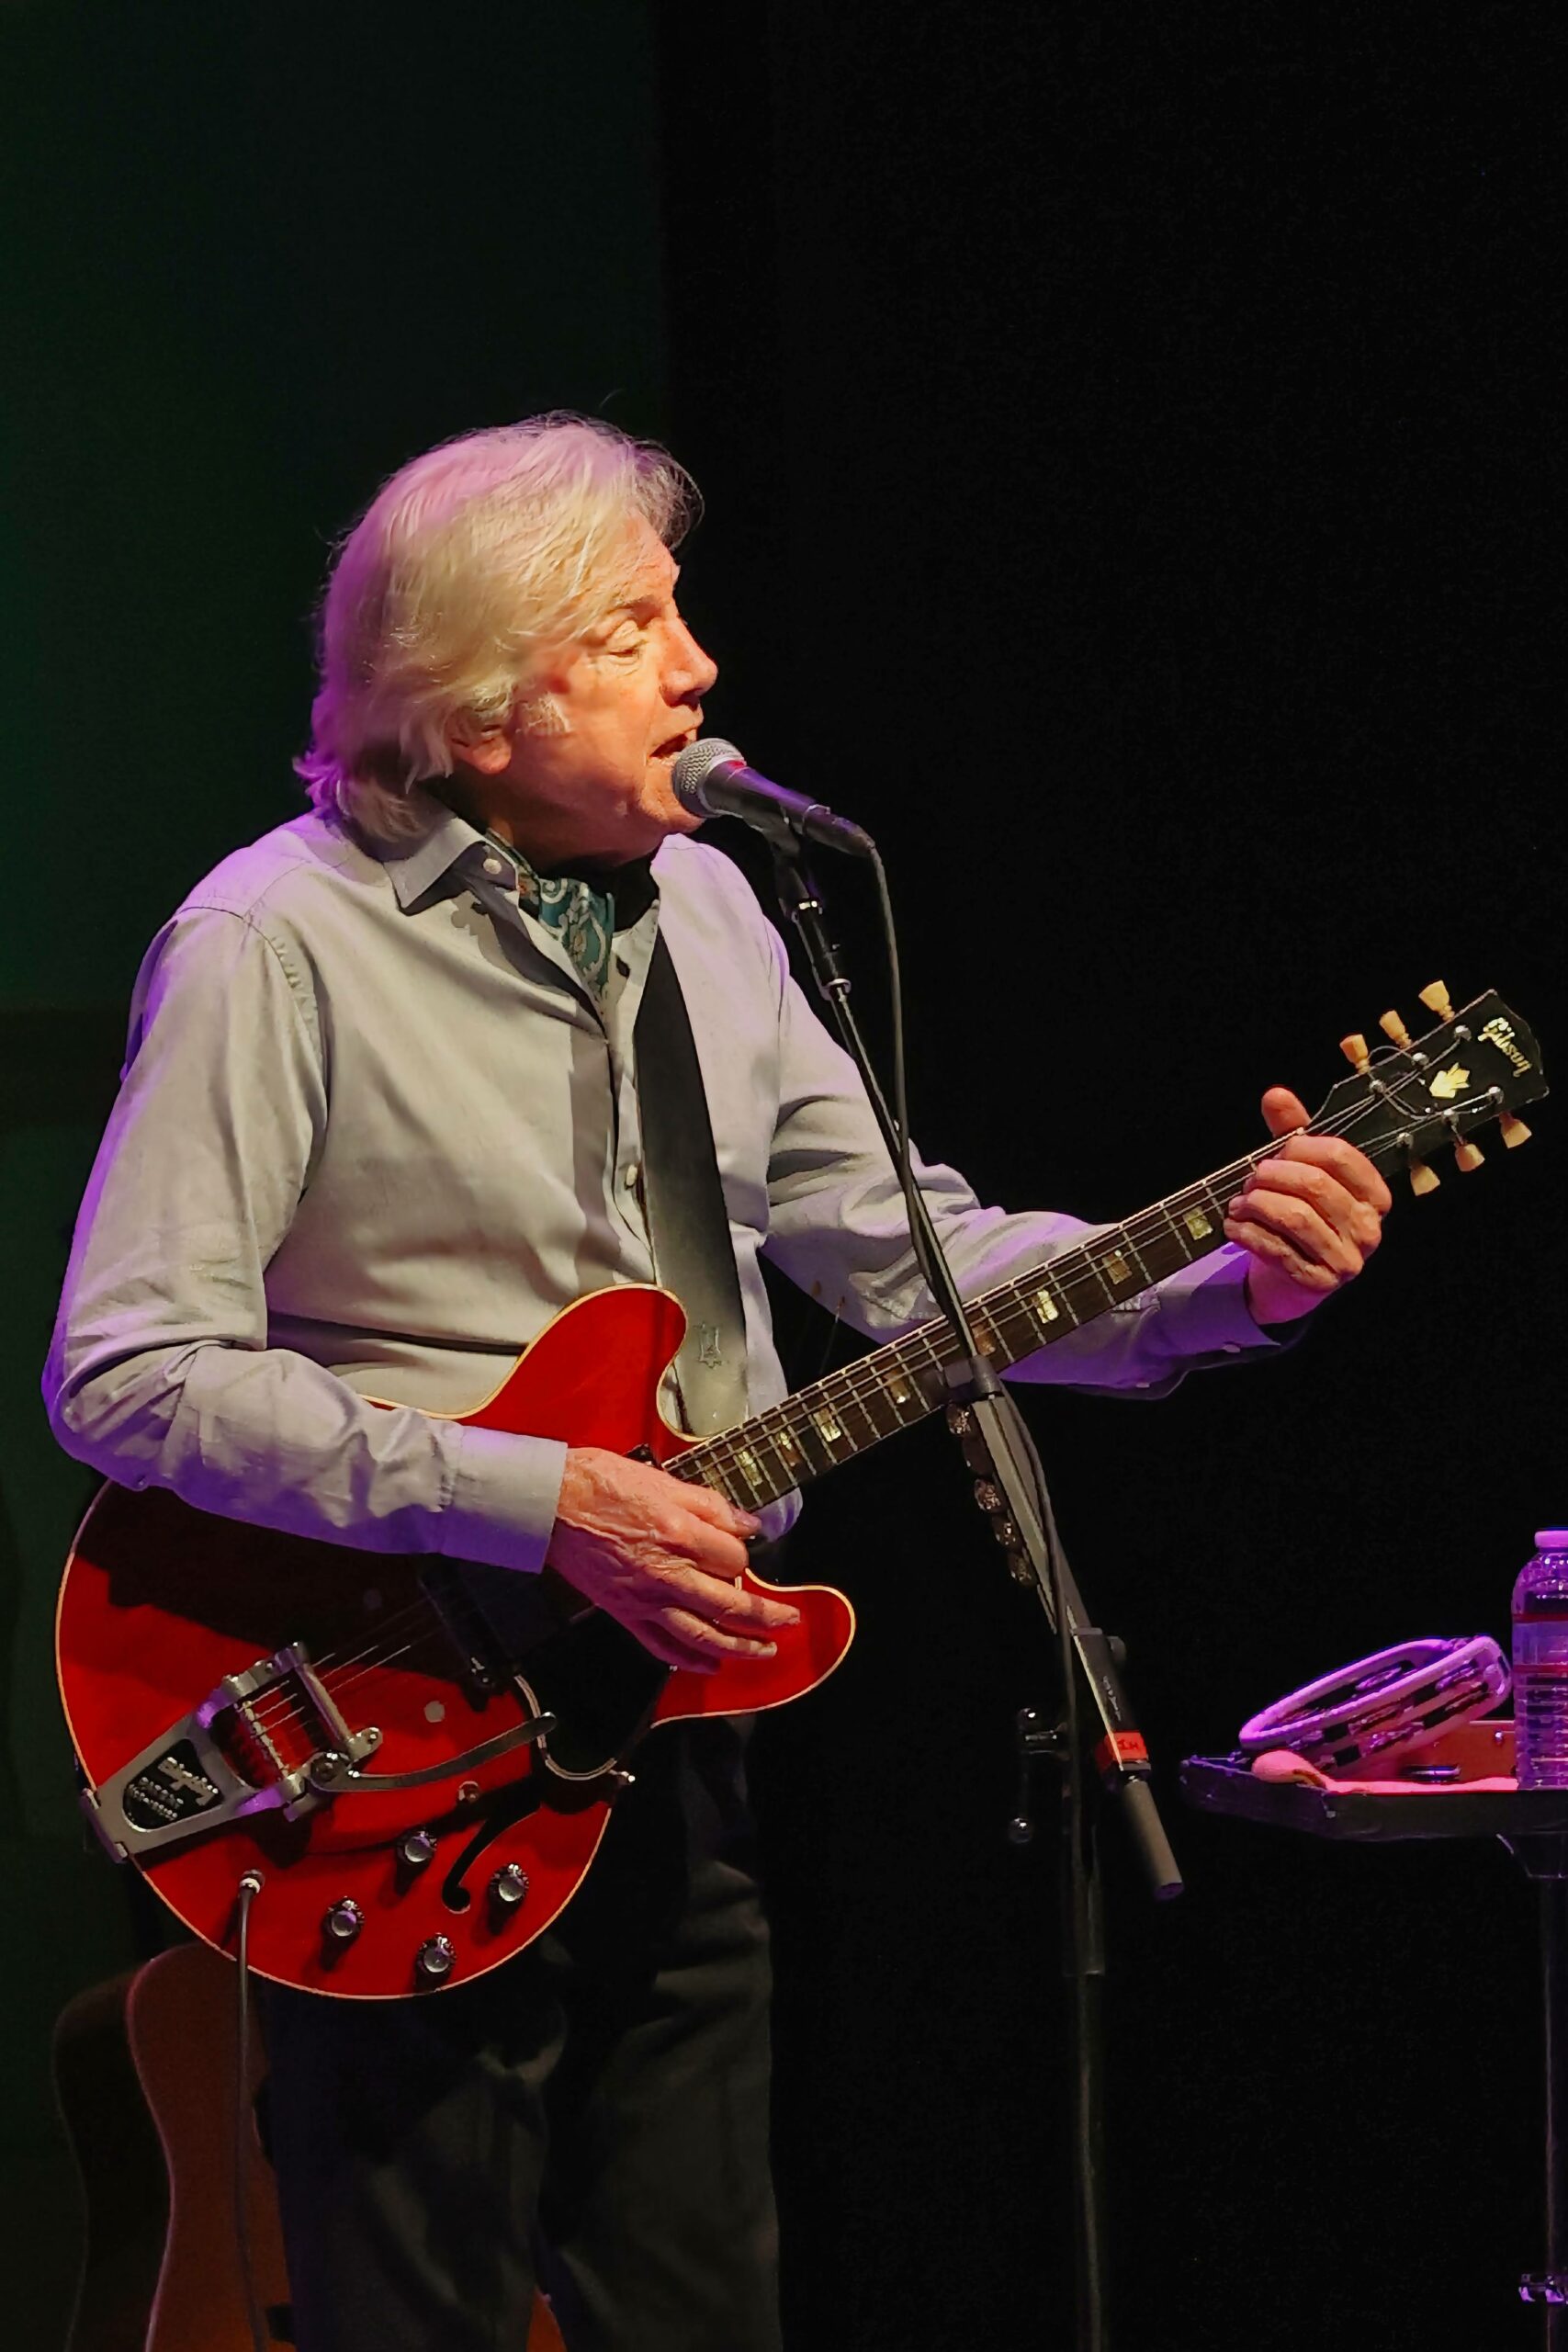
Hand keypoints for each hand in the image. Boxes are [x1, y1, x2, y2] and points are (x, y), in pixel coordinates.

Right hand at [548, 1446, 799, 1672]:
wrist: (549, 1504)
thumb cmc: (599, 1483)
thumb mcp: (662, 1480)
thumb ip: (710, 1505)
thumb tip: (747, 1523)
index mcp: (679, 1533)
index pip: (735, 1558)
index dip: (745, 1555)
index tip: (743, 1549)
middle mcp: (667, 1572)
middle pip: (731, 1604)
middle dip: (767, 1616)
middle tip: (788, 1619)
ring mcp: (645, 1598)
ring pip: (702, 1634)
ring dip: (739, 1648)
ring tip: (764, 1651)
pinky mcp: (625, 1613)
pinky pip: (662, 1646)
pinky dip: (690, 1660)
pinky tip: (711, 1665)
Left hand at [1227, 1087, 1392, 1327]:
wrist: (1291, 1281)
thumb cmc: (1301, 1218)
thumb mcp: (1300, 1172)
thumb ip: (1292, 1132)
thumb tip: (1276, 1095)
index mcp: (1374, 1196)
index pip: (1339, 1155)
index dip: (1299, 1146)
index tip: (1276, 1153)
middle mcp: (1368, 1229)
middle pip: (1314, 1184)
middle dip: (1270, 1176)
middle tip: (1250, 1180)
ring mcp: (1346, 1260)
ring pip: (1294, 1216)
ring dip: (1256, 1205)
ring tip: (1239, 1203)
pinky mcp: (1318, 1282)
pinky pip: (1276, 1248)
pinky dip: (1247, 1233)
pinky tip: (1234, 1226)